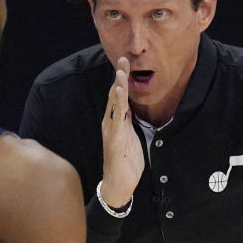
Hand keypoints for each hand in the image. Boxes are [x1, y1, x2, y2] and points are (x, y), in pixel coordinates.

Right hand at [99, 57, 143, 207]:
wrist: (119, 184)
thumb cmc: (125, 162)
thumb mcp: (131, 137)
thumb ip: (128, 122)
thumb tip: (130, 107)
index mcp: (117, 122)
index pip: (119, 96)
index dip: (122, 79)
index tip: (126, 63)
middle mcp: (111, 123)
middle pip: (115, 95)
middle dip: (119, 77)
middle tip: (123, 58)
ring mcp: (111, 130)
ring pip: (115, 104)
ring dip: (118, 86)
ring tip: (121, 71)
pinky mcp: (114, 139)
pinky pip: (116, 119)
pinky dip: (117, 104)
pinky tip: (118, 92)